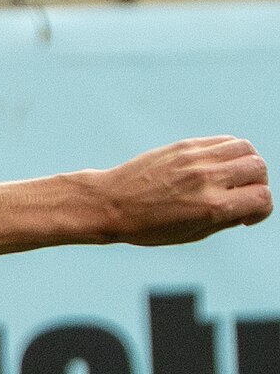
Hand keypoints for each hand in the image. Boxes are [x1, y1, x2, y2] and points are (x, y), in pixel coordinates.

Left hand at [93, 134, 270, 243]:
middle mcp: (208, 179)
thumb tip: (251, 205)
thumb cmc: (148, 227)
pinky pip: (224, 140)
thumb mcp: (191, 233)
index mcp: (212, 208)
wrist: (111, 204)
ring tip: (233, 178)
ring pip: (246, 148)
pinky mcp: (186, 145)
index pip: (262, 198)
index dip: (262, 210)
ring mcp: (197, 158)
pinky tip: (218, 166)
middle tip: (242, 195)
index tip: (248, 216)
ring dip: (248, 163)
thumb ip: (226, 218)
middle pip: (259, 168)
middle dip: (258, 184)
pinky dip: (230, 152)